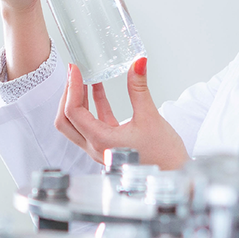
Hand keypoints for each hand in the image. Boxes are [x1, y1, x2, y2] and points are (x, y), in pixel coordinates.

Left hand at [57, 57, 189, 169]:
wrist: (173, 174)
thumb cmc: (164, 155)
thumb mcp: (151, 117)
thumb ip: (139, 89)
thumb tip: (138, 63)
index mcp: (101, 141)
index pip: (73, 112)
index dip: (72, 88)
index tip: (76, 69)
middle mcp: (95, 147)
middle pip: (65, 120)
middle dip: (67, 95)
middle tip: (75, 73)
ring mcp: (100, 147)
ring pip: (77, 122)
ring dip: (78, 99)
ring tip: (84, 77)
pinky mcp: (108, 144)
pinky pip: (93, 122)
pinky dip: (93, 104)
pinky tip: (98, 87)